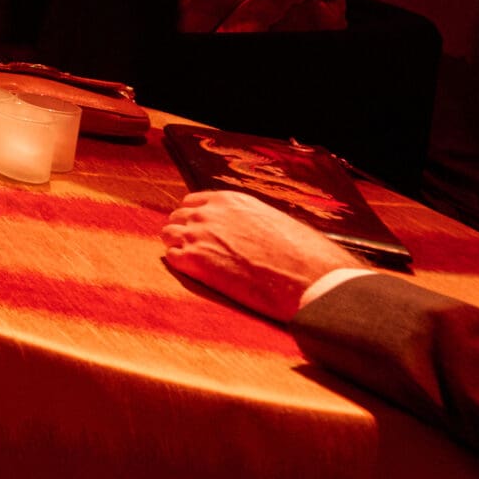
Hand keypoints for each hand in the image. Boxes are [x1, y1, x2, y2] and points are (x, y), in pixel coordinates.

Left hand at [162, 190, 359, 323]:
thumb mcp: (275, 221)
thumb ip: (249, 220)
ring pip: (169, 235)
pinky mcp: (195, 261)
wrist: (309, 277)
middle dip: (185, 231)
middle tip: (198, 249)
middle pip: (178, 217)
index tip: (202, 230)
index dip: (196, 217)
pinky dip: (180, 265)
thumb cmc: (303, 253)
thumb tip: (248, 229)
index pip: (194, 202)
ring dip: (178, 246)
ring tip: (195, 262)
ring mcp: (199, 235)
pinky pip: (172, 258)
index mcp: (229, 200)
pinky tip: (197, 274)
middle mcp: (209, 213)